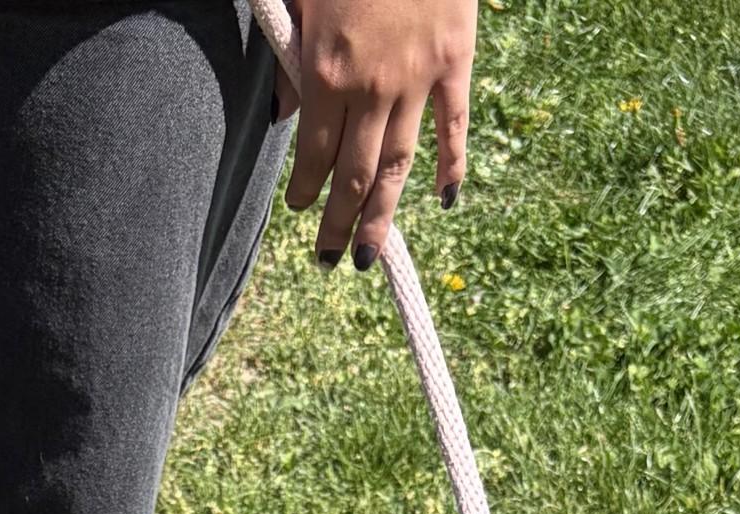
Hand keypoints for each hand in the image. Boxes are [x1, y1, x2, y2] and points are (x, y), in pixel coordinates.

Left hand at [274, 0, 475, 268]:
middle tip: (329, 260)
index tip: (301, 211)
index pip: (314, 156)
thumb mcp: (299, 1)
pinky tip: (444, 201)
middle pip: (353, 177)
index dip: (307, 191)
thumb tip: (283, 117)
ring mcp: (417, 80)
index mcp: (326, 73)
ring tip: (369, 259)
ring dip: (381, 217)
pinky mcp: (455, 62)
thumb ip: (288, 57)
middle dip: (339, 225)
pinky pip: (453, 126)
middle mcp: (371, 89)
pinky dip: (452, 167)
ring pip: (398, 166)